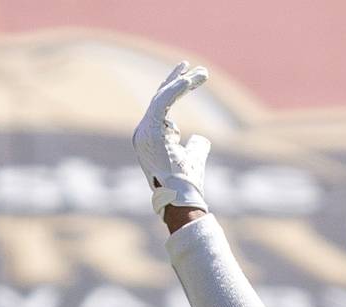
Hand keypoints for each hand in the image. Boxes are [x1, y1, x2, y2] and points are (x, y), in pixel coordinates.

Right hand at [133, 61, 211, 215]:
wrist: (180, 199)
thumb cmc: (188, 184)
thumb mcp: (193, 159)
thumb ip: (196, 146)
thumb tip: (201, 137)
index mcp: (149, 138)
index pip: (161, 107)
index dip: (175, 90)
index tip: (190, 77)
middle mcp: (142, 132)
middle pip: (159, 99)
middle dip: (178, 81)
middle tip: (196, 68)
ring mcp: (144, 131)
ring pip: (162, 98)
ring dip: (183, 83)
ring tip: (203, 73)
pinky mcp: (150, 130)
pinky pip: (163, 103)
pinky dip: (176, 90)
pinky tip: (189, 80)